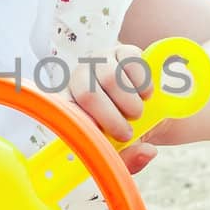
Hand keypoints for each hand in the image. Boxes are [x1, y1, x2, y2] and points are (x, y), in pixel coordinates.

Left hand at [59, 43, 159, 174]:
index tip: (106, 142)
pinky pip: (132, 63)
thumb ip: (128, 159)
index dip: (84, 126)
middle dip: (111, 119)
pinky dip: (143, 85)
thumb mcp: (123, 151)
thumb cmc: (125, 130)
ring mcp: (99, 61)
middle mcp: (78, 78)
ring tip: (137, 114)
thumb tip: (146, 152)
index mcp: (68, 104)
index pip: (64, 110)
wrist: (146, 108)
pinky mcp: (121, 51)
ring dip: (130, 103)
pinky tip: (145, 95)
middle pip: (87, 93)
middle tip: (126, 133)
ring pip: (111, 78)